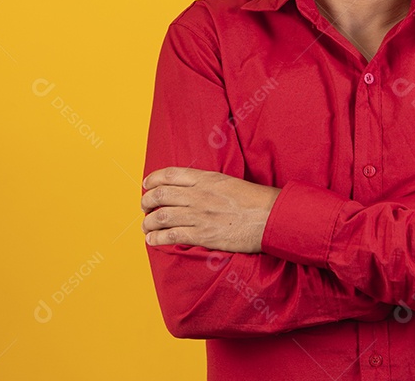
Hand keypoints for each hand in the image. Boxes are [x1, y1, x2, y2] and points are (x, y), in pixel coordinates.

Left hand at [141, 167, 279, 252]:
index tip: (147, 184)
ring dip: (148, 222)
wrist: (270, 217)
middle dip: (146, 201)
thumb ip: (209, 184)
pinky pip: (172, 236)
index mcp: (206, 179)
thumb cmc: (255, 200)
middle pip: (161, 195)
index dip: (153, 179)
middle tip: (144, 206)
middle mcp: (199, 195)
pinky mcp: (203, 235)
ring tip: (146, 226)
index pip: (170, 175)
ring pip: (162, 216)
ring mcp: (199, 215)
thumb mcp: (230, 182)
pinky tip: (153, 240)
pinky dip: (157, 238)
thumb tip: (194, 188)